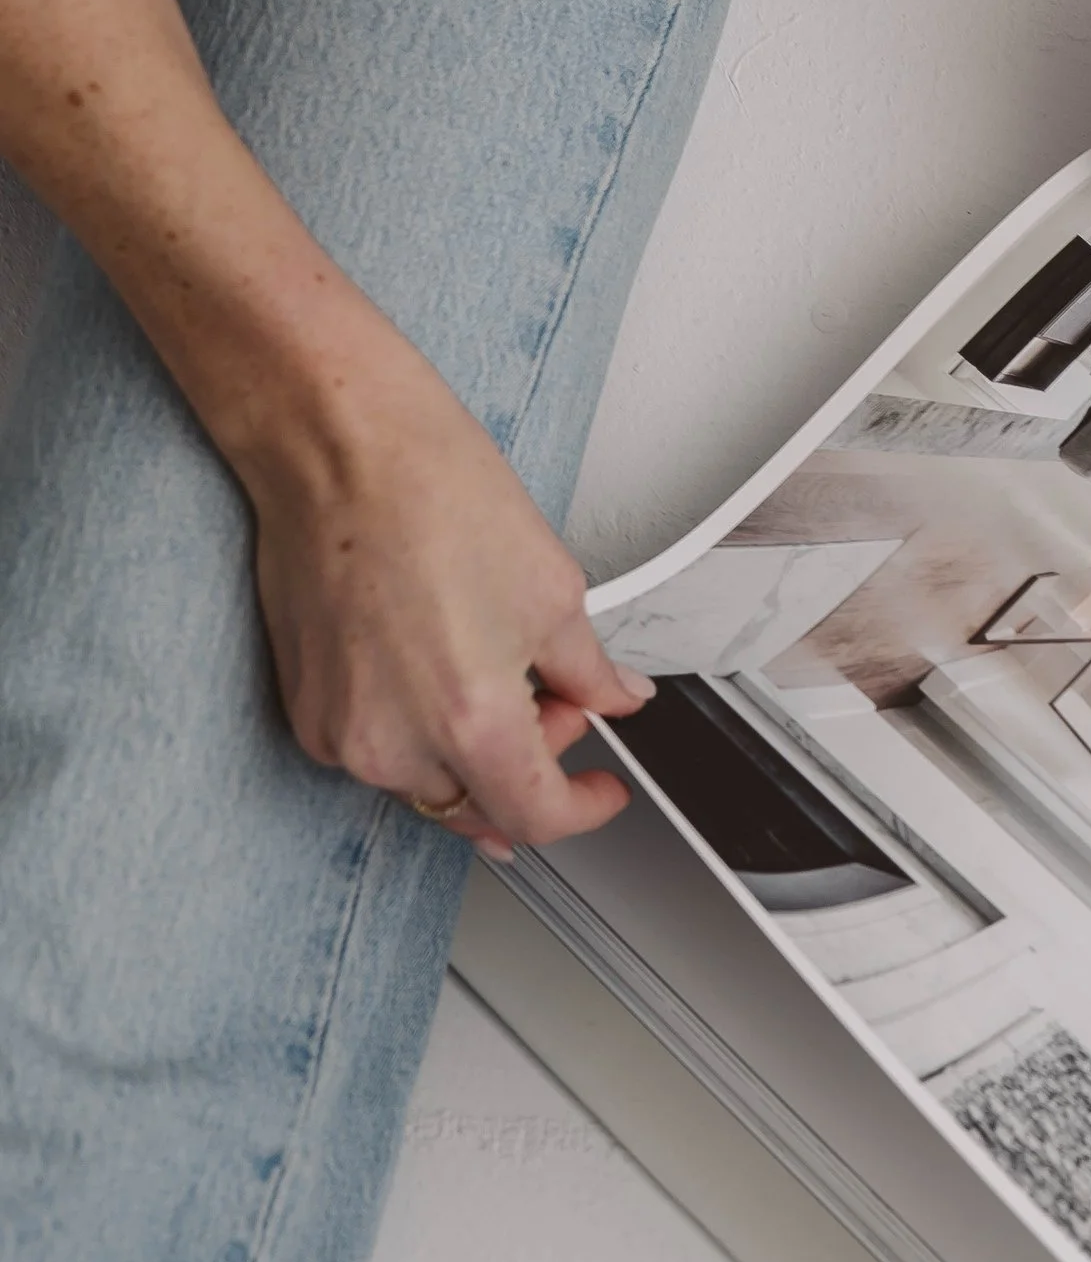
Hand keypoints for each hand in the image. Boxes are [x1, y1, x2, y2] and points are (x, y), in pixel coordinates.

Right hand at [240, 311, 653, 860]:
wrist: (340, 447)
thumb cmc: (432, 492)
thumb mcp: (551, 586)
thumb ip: (591, 667)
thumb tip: (615, 696)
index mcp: (470, 720)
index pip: (536, 813)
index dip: (584, 806)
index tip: (601, 788)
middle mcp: (394, 744)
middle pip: (479, 805)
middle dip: (531, 765)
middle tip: (559, 700)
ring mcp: (339, 732)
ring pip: (426, 779)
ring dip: (472, 748)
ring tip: (496, 663)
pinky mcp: (304, 709)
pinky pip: (375, 748)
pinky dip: (417, 727)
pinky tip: (439, 662)